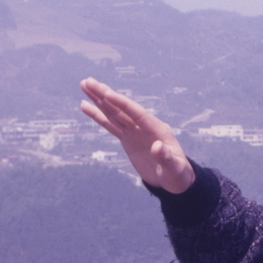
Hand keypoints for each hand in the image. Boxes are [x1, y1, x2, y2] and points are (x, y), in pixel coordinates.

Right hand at [79, 78, 194, 193]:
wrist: (175, 180)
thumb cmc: (178, 175)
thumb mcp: (174, 169)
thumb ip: (166, 158)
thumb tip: (157, 146)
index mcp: (158, 130)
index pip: (137, 113)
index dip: (122, 103)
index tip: (107, 93)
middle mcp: (145, 126)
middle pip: (122, 108)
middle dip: (105, 95)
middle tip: (88, 81)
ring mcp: (135, 131)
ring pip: (114, 113)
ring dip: (99, 99)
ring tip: (84, 85)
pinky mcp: (127, 138)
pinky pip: (110, 125)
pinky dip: (98, 115)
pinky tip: (85, 105)